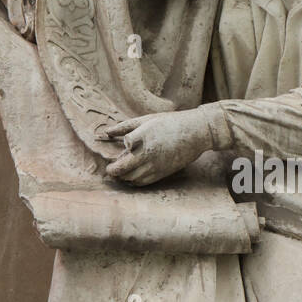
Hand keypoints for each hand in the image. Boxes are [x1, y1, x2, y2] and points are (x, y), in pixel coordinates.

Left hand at [99, 111, 214, 185]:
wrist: (195, 133)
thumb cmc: (170, 123)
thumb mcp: (146, 119)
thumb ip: (125, 126)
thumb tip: (106, 132)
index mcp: (144, 136)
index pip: (124, 145)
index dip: (119, 147)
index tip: (117, 149)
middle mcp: (148, 153)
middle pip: (123, 168)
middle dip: (112, 170)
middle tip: (109, 168)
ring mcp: (155, 165)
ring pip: (131, 178)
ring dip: (122, 176)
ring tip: (121, 171)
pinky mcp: (162, 173)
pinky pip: (142, 182)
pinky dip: (133, 181)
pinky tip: (132, 175)